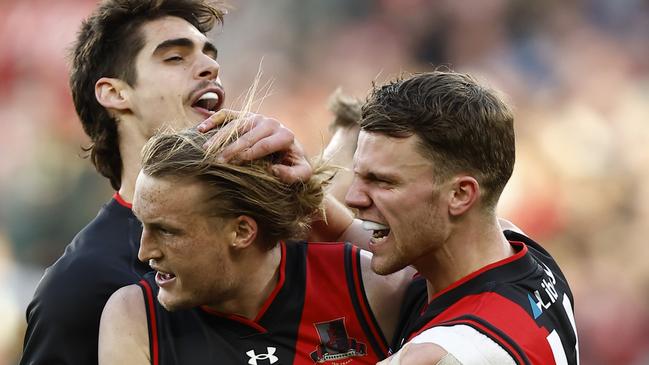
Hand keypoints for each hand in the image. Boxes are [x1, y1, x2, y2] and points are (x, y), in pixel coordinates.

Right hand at [197, 109, 312, 182]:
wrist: (291, 149)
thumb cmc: (294, 163)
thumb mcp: (303, 173)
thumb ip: (294, 175)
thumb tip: (273, 170)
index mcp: (285, 135)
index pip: (264, 144)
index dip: (250, 154)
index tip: (236, 164)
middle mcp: (271, 123)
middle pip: (248, 135)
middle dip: (232, 148)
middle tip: (218, 161)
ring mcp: (256, 117)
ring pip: (236, 125)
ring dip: (220, 137)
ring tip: (207, 150)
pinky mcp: (246, 116)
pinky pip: (228, 114)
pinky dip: (214, 120)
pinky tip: (201, 129)